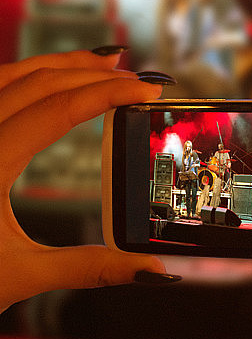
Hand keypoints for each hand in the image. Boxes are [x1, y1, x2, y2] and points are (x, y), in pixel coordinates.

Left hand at [0, 50, 166, 312]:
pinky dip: (27, 76)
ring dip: (59, 65)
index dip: (109, 93)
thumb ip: (90, 267)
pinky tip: (48, 81)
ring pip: (8, 75)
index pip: (58, 109)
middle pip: (37, 82)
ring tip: (101, 62)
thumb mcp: (21, 275)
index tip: (146, 89)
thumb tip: (150, 269)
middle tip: (135, 74)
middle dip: (91, 72)